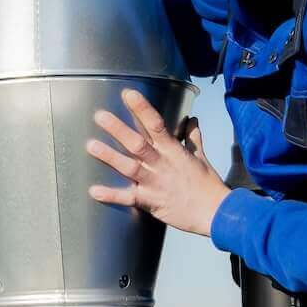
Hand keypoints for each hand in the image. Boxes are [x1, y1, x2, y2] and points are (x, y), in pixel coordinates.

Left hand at [88, 88, 227, 236]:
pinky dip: (111, 195)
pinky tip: (94, 191)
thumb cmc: (208, 184)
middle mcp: (162, 164)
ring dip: (110, 157)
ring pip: (130, 167)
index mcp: (174, 151)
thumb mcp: (201, 157)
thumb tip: (192, 120)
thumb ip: (193, 137)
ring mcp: (155, 183)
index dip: (142, 108)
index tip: (128, 94)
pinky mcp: (151, 202)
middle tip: (99, 115)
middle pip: (138, 144)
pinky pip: (128, 198)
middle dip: (118, 129)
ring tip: (91, 145)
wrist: (215, 213)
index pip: (157, 124)